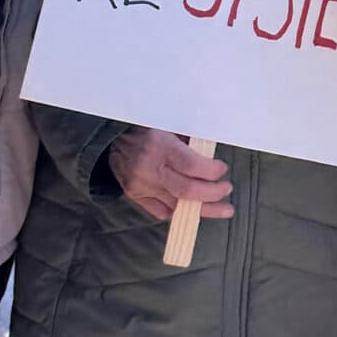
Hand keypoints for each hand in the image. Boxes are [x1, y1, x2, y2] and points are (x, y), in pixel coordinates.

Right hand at [108, 128, 234, 224]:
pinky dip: (181, 210)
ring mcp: (141, 186)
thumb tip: (212, 154)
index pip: (191, 165)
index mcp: (158, 145)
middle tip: (226, 189)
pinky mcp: (136, 197)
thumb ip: (189, 140)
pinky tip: (194, 208)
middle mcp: (149, 168)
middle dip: (212, 193)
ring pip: (177, 205)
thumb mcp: (167, 125)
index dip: (211, 171)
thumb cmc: (144, 129)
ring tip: (224, 208)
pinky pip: (163, 211)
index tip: (222, 169)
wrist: (109, 140)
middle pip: (187, 190)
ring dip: (204, 208)